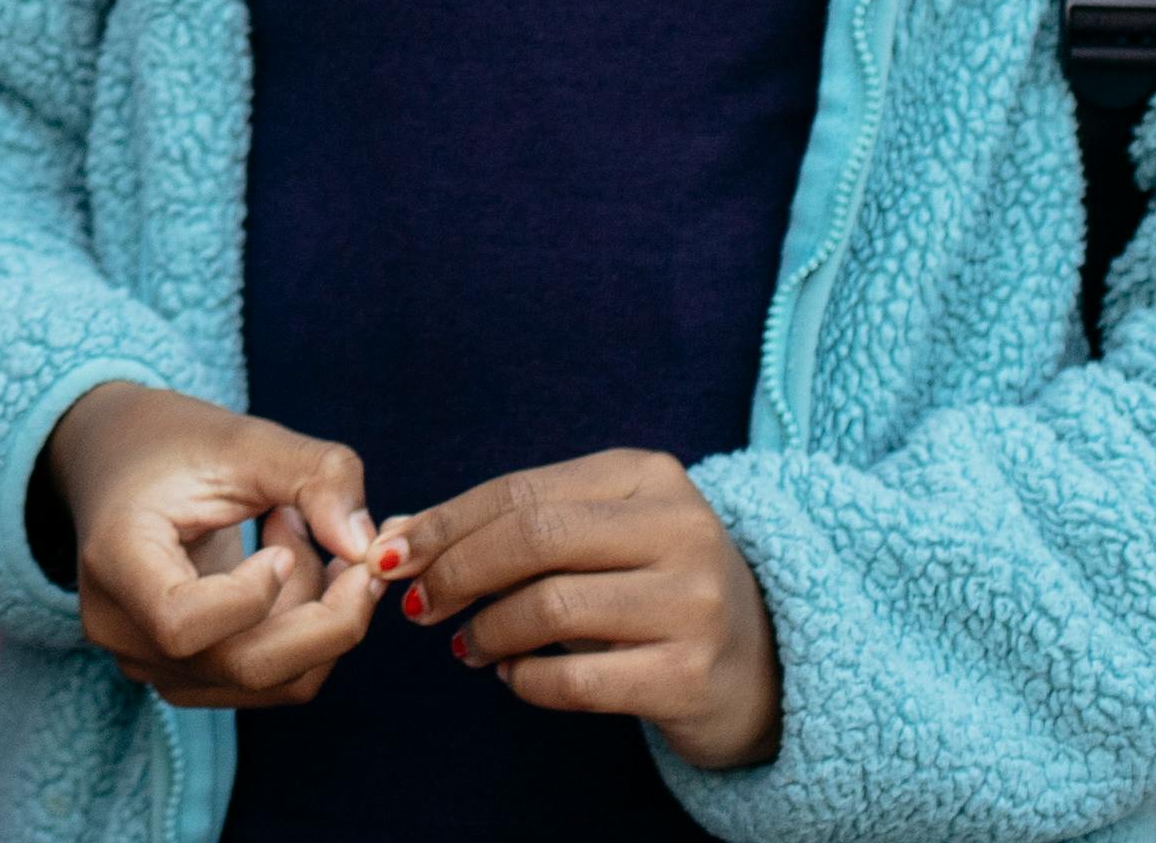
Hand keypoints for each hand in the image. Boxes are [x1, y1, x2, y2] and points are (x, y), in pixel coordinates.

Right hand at [32, 381, 385, 706]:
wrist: (117, 458)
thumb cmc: (172, 443)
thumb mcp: (243, 439)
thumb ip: (314, 476)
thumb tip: (367, 548)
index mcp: (114, 561)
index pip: (184, 624)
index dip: (254, 596)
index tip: (287, 529)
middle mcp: (119, 628)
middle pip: (246, 666)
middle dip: (327, 614)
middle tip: (356, 549)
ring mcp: (147, 662)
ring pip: (269, 680)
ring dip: (316, 616)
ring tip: (302, 534)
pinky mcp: (179, 675)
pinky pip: (265, 679)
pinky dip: (302, 630)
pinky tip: (290, 567)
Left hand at [375, 449, 782, 770]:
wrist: (762, 667)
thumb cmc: (653, 589)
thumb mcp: (598, 537)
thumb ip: (511, 527)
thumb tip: (396, 532)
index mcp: (649, 475)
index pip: (521, 491)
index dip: (445, 524)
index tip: (392, 555)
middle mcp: (679, 528)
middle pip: (532, 540)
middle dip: (456, 572)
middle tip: (419, 605)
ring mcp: (693, 602)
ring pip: (549, 608)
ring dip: (487, 631)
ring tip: (467, 647)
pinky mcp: (690, 675)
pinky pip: (577, 679)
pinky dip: (527, 680)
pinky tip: (516, 677)